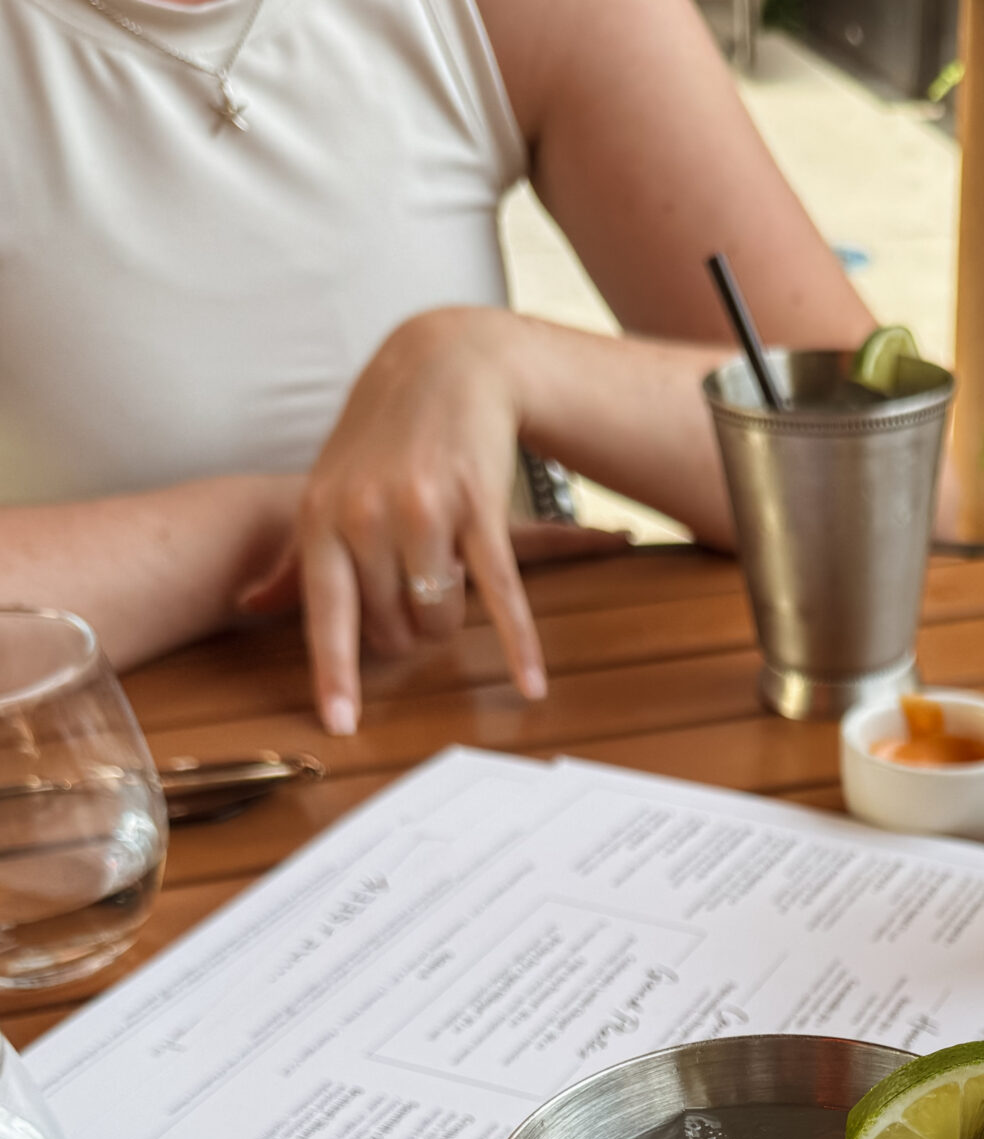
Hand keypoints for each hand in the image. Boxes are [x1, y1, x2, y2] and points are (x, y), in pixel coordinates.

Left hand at [241, 307, 549, 736]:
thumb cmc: (378, 438)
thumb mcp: (324, 491)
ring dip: (447, 624)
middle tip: (411, 607)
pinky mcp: (478, 508)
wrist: (441, 364)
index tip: (340, 724)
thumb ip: (294, 559)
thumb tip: (248, 605)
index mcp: (322, 519)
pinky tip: (530, 683)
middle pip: (392, 629)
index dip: (336, 675)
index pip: (325, 616)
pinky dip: (518, 643)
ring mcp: (424, 511)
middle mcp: (367, 517)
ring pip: (439, 618)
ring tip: (445, 591)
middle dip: (406, 636)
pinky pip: (499, 595)